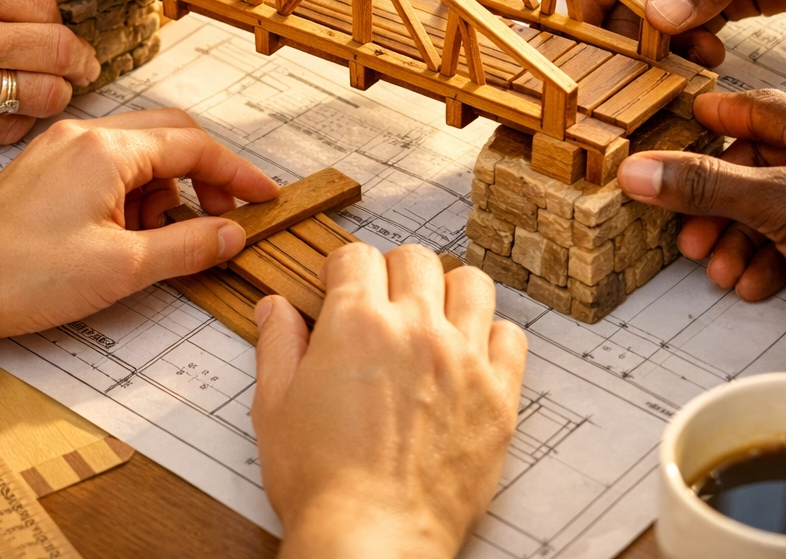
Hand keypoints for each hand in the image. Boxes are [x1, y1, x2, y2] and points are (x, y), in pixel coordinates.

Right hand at [0, 0, 102, 142]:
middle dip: (79, 59)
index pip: (46, 6)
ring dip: (58, 90)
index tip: (64, 27)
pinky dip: (23, 117)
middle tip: (83, 62)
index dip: (61, 18)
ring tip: (54, 83)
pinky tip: (16, 104)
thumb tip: (52, 17)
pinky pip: (9, 129)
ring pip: (44, 96)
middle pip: (58, 54)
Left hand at [0, 108, 278, 372]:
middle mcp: (87, 134)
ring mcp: (63, 147)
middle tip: (224, 216)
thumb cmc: (18, 275)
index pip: (196, 147)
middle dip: (206, 175)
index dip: (238, 174)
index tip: (264, 196)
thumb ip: (189, 246)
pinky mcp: (48, 166)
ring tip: (166, 236)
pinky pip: (110, 164)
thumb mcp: (122, 268)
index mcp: (109, 149)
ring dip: (168, 187)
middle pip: (172, 136)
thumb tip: (233, 235)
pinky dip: (135, 191)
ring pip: (142, 150)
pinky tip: (130, 231)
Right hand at [253, 244, 527, 558]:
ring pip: (472, 284)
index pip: (358, 255)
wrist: (371, 540)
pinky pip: (511, 337)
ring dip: (449, 292)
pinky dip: (492, 338)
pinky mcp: (498, 396)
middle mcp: (415, 329)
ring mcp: (463, 360)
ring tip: (433, 317)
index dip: (343, 268)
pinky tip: (469, 356)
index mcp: (358, 324)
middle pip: (416, 259)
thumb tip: (274, 306)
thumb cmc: (320, 481)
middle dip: (393, 271)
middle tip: (384, 302)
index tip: (340, 285)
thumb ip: (276, 345)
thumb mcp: (274, 408)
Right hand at [615, 89, 785, 359]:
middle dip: (714, 203)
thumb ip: (707, 186)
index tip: (672, 129)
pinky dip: (764, 263)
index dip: (709, 121)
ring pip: (768, 212)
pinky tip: (751, 282)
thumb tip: (644, 170)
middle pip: (752, 169)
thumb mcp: (782, 202)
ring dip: (736, 240)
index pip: (751, 110)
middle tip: (687, 226)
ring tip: (717, 265)